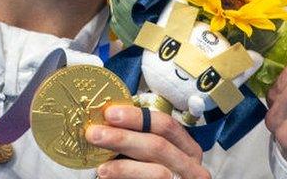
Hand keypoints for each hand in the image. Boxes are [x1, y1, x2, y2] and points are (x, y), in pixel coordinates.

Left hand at [86, 105, 209, 178]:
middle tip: (95, 133)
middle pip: (158, 146)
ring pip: (157, 171)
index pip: (166, 125)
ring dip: (123, 166)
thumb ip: (139, 139)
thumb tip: (108, 121)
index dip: (137, 117)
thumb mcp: (153, 155)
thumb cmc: (152, 173)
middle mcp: (191, 166)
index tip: (110, 113)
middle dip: (123, 137)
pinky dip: (126, 176)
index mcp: (188, 148)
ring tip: (99, 162)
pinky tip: (106, 173)